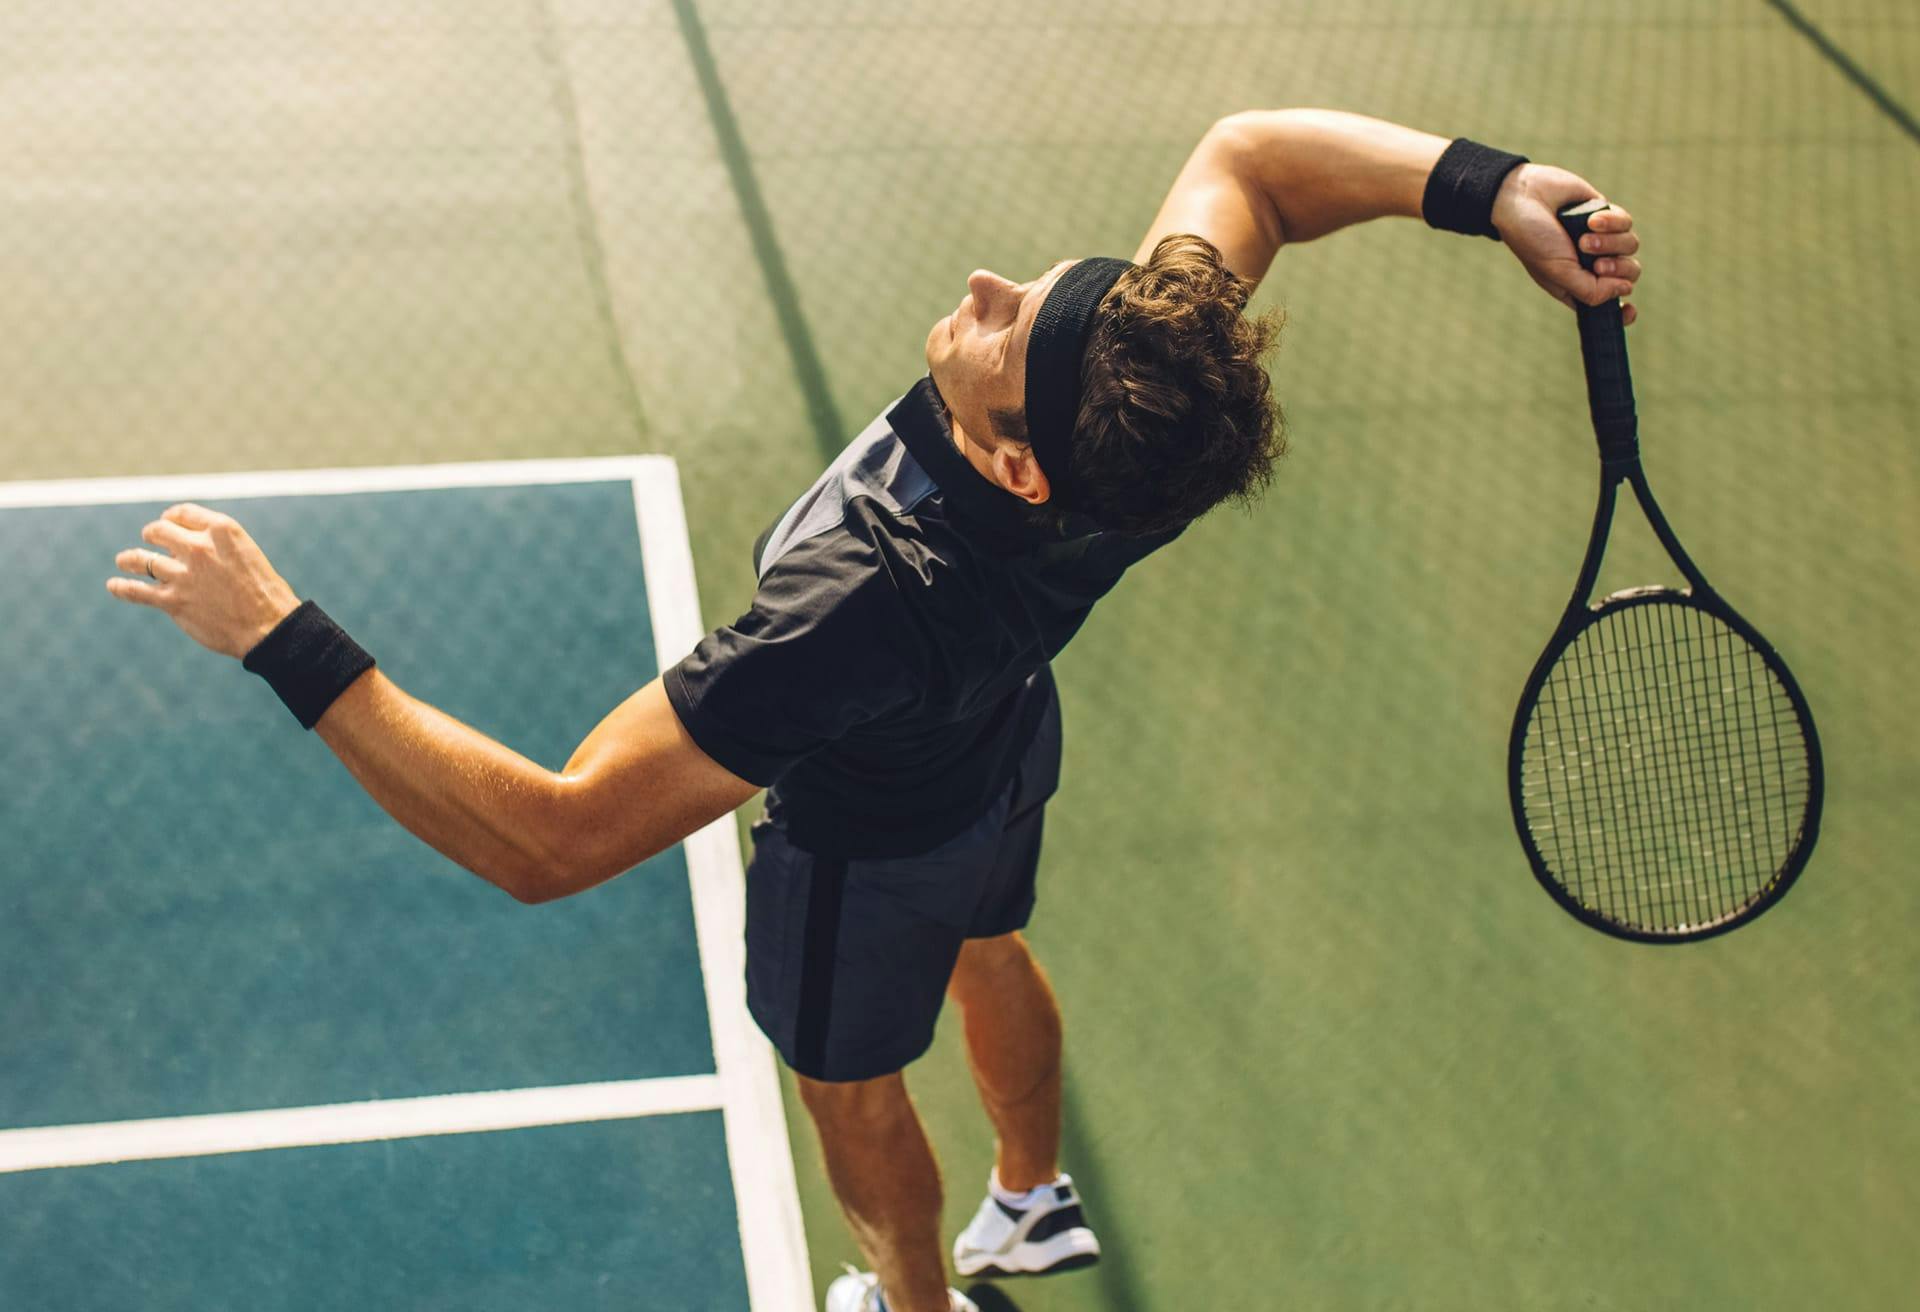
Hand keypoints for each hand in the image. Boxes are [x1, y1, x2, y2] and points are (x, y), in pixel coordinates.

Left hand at [106, 503, 301, 659]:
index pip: (183, 513)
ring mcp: (183, 575)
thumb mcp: (247, 554)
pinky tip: (114, 585)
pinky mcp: (173, 601)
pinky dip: (121, 588)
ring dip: (129, 558)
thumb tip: (192, 547)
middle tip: (150, 539)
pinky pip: (136, 591)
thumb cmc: (265, 593)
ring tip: (124, 560)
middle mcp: (199, 548)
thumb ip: (219, 546)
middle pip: (158, 531)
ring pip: (141, 559)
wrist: (270, 628)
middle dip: (152, 534)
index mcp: (221, 531)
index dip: (171, 517)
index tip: (167, 521)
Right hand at [1491, 163, 1641, 325]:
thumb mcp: (1558, 273)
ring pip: (1630, 247)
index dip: (1622, 313)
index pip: (1607, 305)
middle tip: (1596, 262)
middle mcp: (1591, 264)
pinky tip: (1591, 219)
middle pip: (1628, 274)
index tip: (1629, 310)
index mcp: (1576, 286)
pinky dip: (1611, 222)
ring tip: (1584, 237)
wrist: (1523, 196)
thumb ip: (1590, 290)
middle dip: (1617, 269)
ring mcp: (1601, 239)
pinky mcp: (1606, 215)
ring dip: (1609, 242)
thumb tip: (1625, 290)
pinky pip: (1626, 223)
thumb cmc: (1532, 238)